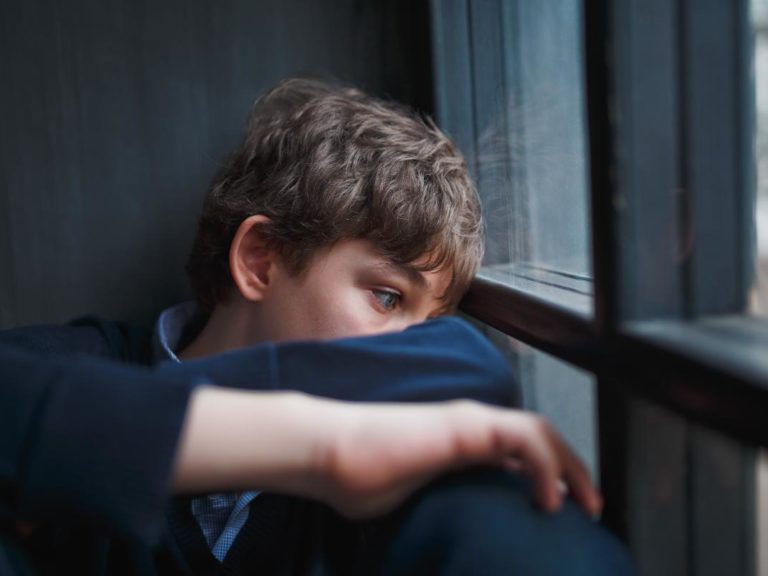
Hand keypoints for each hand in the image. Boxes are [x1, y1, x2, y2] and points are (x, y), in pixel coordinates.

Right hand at [311, 399, 601, 518]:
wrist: (330, 453)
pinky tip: (550, 499)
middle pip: (538, 437)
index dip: (549, 475)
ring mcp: (468, 422)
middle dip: (571, 468)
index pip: (519, 452)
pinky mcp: (463, 426)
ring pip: (538, 430)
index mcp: (461, 443)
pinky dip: (547, 465)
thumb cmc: (361, 479)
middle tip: (591, 506)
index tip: (564, 510)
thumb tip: (455, 536)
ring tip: (585, 503)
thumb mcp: (416, 499)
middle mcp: (470, 425)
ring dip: (570, 464)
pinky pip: (522, 437)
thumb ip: (445, 504)